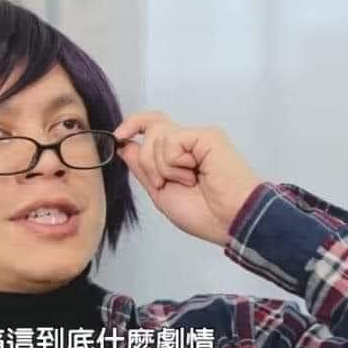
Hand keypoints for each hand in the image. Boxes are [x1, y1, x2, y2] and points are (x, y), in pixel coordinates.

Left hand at [113, 112, 262, 246]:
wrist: (229, 221)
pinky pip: (171, 141)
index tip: (118, 136)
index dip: (132, 126)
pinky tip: (193, 175)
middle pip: (150, 126)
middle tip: (162, 182)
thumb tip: (124, 145)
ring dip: (161, 167)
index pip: (151, 127)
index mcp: (178, 154)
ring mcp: (197, 138)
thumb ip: (142, 167)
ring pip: (156, 135)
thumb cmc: (204, 214)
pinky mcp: (206, 136)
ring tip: (186, 182)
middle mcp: (188, 142)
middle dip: (146, 159)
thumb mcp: (160, 192)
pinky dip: (174, 163)